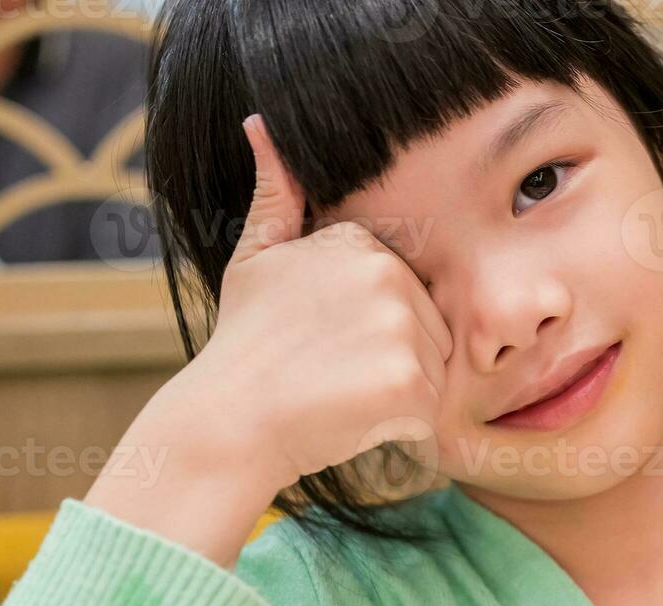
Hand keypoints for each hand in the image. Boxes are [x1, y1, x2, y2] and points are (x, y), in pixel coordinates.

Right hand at [85, 115, 451, 568]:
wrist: (228, 420)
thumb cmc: (245, 341)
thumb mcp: (255, 256)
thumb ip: (276, 195)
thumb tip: (264, 122)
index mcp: (362, 244)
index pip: (408, 295)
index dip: (371, 328)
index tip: (325, 338)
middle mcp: (388, 276)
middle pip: (430, 331)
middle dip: (394, 359)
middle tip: (332, 370)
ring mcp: (402, 329)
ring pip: (434, 372)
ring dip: (399, 394)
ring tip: (341, 392)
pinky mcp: (410, 383)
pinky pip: (429, 411)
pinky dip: (399, 426)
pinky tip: (352, 417)